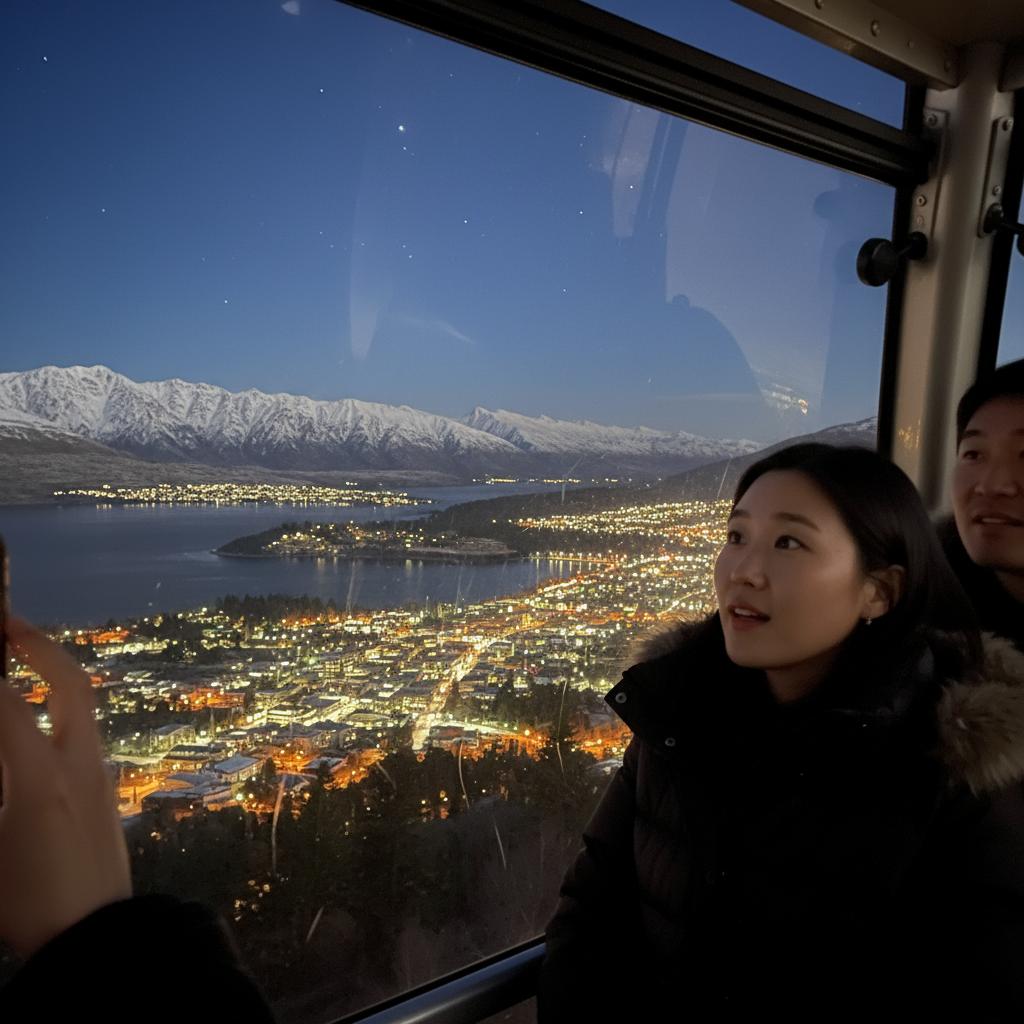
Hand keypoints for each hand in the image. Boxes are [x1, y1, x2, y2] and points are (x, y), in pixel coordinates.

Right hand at [0, 616, 130, 956]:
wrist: (97, 937)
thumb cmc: (27, 904)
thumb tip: (3, 754)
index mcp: (42, 780)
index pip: (4, 705)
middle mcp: (80, 765)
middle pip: (70, 684)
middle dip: (39, 647)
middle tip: (7, 624)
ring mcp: (101, 773)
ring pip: (82, 705)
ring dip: (52, 674)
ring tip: (19, 657)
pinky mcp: (106, 788)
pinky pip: (82, 732)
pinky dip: (57, 709)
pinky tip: (34, 714)